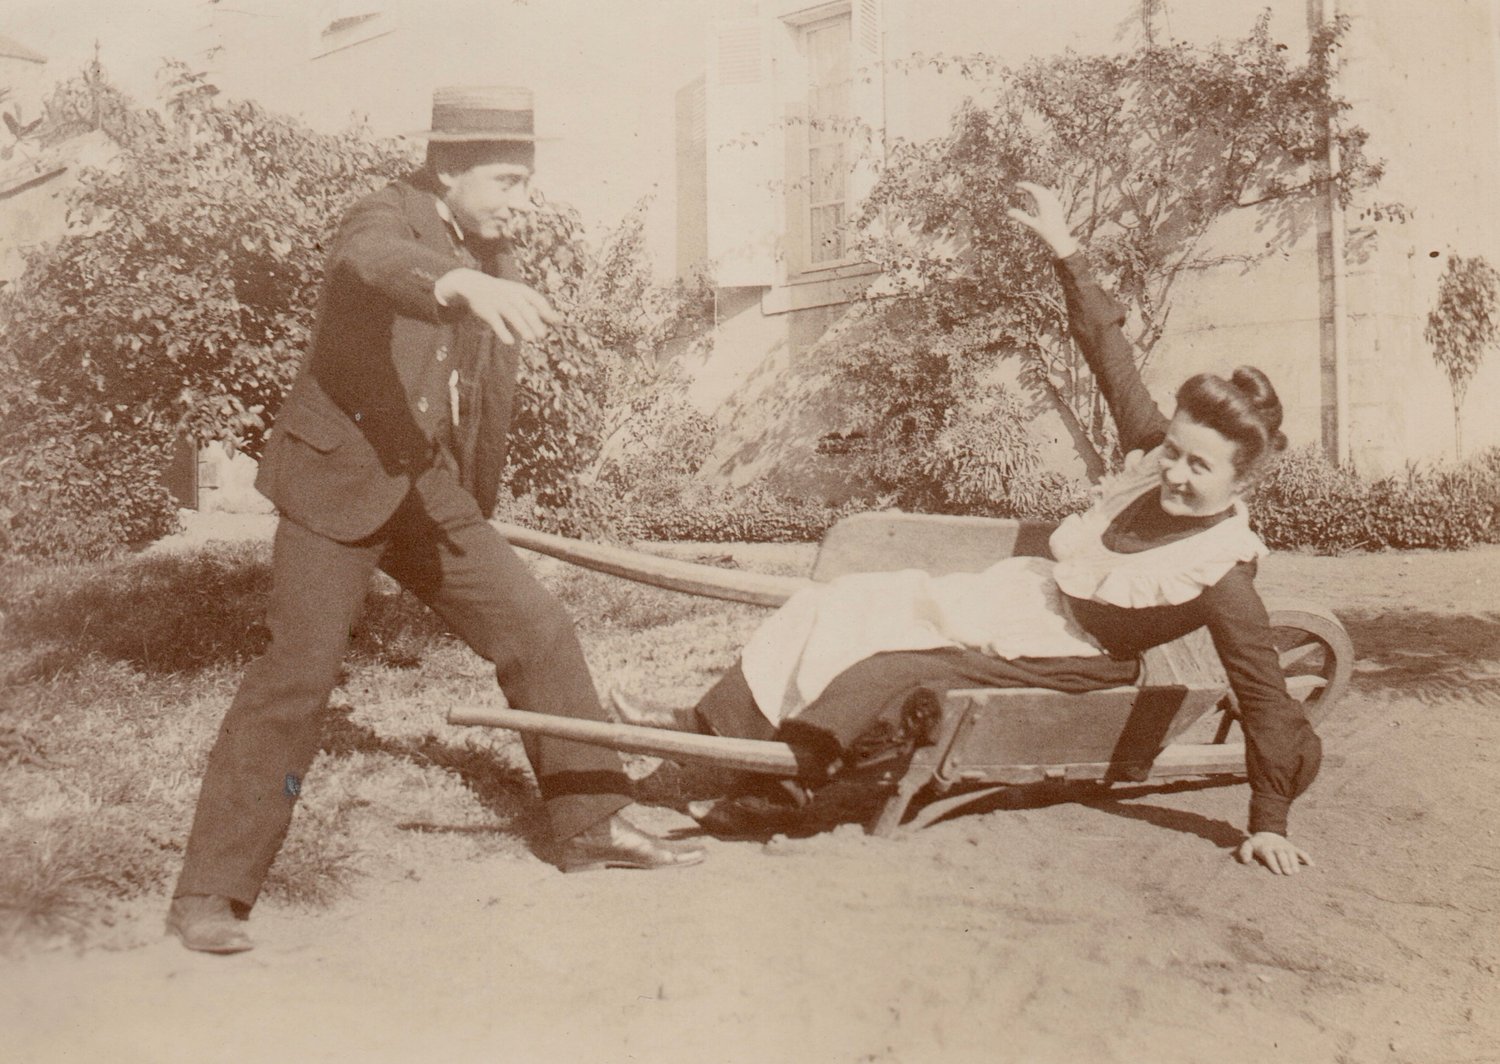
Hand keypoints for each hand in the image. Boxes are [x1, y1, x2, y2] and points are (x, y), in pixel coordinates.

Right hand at [434, 268, 560, 344]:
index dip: (546, 311)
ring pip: (512, 315)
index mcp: (521, 290)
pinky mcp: (487, 311)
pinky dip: (502, 332)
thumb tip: (558, 321)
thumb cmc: (503, 293)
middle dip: (534, 322)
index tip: (556, 322)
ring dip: (522, 327)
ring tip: (531, 339)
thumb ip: (536, 307)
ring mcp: (499, 303)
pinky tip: (510, 342)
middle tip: (543, 335)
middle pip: (525, 309)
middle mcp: (511, 295)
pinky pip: (496, 322)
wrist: (473, 285)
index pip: (537, 300)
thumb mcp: (519, 295)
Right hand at [1006, 181, 1079, 258]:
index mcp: (1045, 204)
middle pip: (1039, 189)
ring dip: (1034, 190)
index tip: (1016, 185)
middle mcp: (1051, 201)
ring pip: (1044, 191)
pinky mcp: (1057, 206)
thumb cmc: (1046, 233)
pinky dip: (1040, 193)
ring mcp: (1055, 203)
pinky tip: (1036, 198)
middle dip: (1028, 187)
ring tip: (1025, 192)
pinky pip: (1049, 195)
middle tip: (1018, 190)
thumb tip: (1008, 212)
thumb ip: (1021, 217)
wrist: (1061, 239)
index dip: (1025, 186)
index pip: (1034, 190)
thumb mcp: (1032, 225)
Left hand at [1236, 831, 1314, 875]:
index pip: (1269, 855)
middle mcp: (1277, 847)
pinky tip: (1312, 865)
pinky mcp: (1293, 848)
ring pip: (1292, 854)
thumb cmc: (1257, 844)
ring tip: (1297, 872)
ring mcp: (1286, 847)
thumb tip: (1245, 861)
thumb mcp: (1248, 845)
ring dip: (1295, 862)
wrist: (1267, 833)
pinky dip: (1307, 858)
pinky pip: (1301, 852)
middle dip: (1285, 864)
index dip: (1273, 863)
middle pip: (1281, 855)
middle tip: (1288, 873)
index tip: (1277, 872)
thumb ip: (1245, 852)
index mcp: (1266, 848)